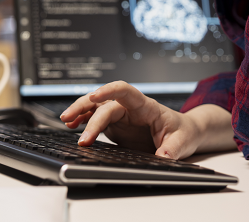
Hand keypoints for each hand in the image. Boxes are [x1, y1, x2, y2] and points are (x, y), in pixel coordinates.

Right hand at [60, 80, 201, 159]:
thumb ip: (171, 149)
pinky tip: (73, 125)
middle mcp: (130, 108)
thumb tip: (162, 157)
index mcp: (146, 106)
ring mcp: (121, 115)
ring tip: (66, 120)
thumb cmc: (183, 132)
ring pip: (96, 107)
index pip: (125, 91)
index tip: (94, 96)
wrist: (183, 133)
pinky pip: (96, 118)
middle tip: (70, 120)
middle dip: (85, 108)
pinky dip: (84, 120)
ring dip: (80, 111)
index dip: (108, 91)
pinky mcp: (116, 125)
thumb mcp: (182, 141)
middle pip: (104, 101)